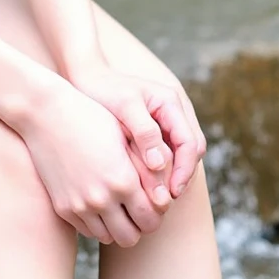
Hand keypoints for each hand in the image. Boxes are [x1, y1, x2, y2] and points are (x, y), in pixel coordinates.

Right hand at [18, 79, 169, 247]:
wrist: (45, 113)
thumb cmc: (91, 117)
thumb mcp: (125, 136)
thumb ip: (148, 169)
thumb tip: (165, 199)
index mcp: (123, 180)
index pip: (152, 219)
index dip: (158, 213)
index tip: (154, 200)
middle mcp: (101, 199)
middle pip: (132, 237)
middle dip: (139, 225)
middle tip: (138, 206)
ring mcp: (79, 205)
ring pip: (109, 239)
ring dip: (117, 226)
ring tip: (118, 204)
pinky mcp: (62, 207)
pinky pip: (88, 231)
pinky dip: (97, 223)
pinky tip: (98, 201)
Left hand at [74, 68, 206, 198]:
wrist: (87, 79)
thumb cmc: (104, 89)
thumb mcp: (124, 106)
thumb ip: (144, 132)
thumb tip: (159, 164)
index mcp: (170, 102)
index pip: (191, 143)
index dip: (184, 170)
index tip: (172, 192)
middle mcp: (174, 111)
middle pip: (191, 151)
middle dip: (182, 175)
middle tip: (165, 199)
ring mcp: (166, 120)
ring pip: (181, 154)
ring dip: (173, 174)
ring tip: (157, 196)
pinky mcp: (155, 130)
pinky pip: (167, 153)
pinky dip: (161, 169)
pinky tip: (146, 184)